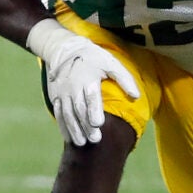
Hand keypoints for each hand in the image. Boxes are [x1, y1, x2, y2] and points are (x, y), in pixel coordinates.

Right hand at [25, 18, 138, 145]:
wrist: (65, 49)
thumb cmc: (94, 58)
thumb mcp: (111, 63)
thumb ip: (125, 79)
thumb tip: (136, 97)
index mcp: (88, 78)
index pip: (91, 97)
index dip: (94, 110)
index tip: (98, 124)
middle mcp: (73, 86)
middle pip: (79, 108)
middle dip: (85, 125)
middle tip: (95, 140)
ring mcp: (62, 92)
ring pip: (67, 113)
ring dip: (74, 129)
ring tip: (82, 143)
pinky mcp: (55, 96)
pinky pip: (58, 113)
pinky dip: (63, 126)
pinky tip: (69, 138)